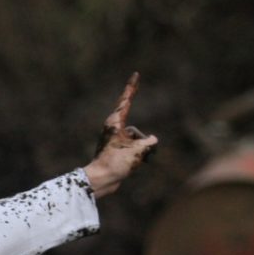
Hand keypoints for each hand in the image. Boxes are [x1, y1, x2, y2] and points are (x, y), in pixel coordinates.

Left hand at [83, 73, 157, 198]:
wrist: (101, 180)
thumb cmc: (115, 163)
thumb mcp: (138, 150)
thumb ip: (150, 142)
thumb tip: (152, 142)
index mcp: (115, 123)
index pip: (126, 100)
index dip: (132, 87)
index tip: (136, 74)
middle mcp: (114, 129)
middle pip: (137, 132)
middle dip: (141, 145)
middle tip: (127, 156)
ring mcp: (116, 141)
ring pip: (139, 142)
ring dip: (141, 152)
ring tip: (131, 163)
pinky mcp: (118, 151)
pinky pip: (135, 150)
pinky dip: (139, 157)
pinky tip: (135, 166)